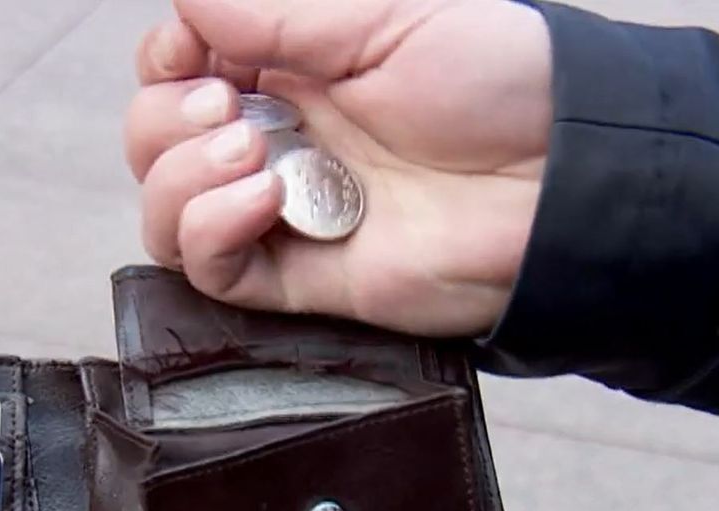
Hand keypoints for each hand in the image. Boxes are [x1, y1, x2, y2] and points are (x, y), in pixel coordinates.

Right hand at [126, 0, 551, 336]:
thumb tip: (182, 3)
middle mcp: (276, 138)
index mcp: (291, 68)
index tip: (188, 52)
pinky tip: (261, 201)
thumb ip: (271, 12)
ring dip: (181, 176)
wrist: (563, 181)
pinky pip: (209, 271)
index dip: (165, 60)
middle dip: (166, 120)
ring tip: (249, 153)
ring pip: (167, 208)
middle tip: (227, 109)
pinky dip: (210, 233)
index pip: (177, 70)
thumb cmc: (497, 80)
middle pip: (155, 139)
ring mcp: (282, 210)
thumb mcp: (380, 15)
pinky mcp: (298, 276)